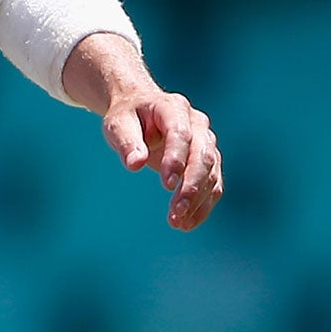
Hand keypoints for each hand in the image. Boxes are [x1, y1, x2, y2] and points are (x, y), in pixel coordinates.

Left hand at [102, 87, 222, 230]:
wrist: (141, 108)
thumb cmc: (128, 116)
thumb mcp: (118, 123)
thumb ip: (126, 142)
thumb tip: (135, 165)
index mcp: (173, 108)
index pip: (180, 134)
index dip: (176, 160)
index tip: (166, 185)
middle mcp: (197, 123)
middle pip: (203, 156)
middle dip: (191, 186)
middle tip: (176, 212)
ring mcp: (206, 141)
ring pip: (212, 173)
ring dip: (198, 200)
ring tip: (177, 223)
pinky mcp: (209, 160)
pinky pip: (213, 184)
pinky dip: (203, 205)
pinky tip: (187, 223)